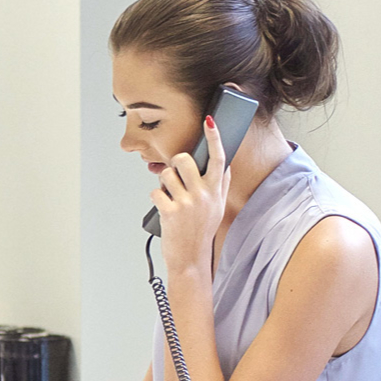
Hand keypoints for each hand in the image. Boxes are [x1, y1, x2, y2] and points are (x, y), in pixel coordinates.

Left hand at [150, 115, 230, 271]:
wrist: (191, 259)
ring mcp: (187, 203)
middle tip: (175, 176)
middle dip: (175, 164)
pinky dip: (156, 198)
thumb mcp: (218, 208)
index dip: (214, 137)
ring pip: (166, 174)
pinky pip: (156, 191)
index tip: (209, 121)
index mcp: (216, 191)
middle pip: (183, 159)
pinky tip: (164, 208)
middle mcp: (204, 195)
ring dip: (164, 183)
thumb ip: (220, 185)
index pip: (218, 158)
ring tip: (171, 197)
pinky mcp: (170, 211)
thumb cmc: (202, 232)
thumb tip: (224, 165)